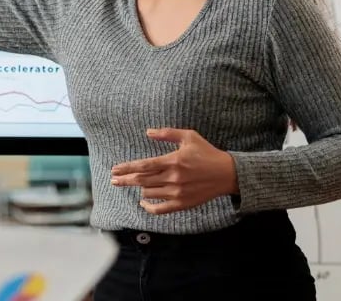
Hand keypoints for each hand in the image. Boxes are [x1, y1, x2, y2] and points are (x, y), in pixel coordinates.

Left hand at [110, 128, 237, 214]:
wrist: (227, 174)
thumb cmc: (207, 153)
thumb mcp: (189, 137)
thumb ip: (167, 133)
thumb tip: (148, 132)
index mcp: (173, 161)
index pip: (143, 166)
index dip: (127, 168)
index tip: (115, 170)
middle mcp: (173, 178)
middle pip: (141, 180)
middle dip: (125, 180)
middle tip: (113, 180)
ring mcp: (177, 192)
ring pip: (148, 193)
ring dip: (140, 188)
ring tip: (137, 184)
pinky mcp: (182, 203)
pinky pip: (160, 209)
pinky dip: (149, 207)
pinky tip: (143, 202)